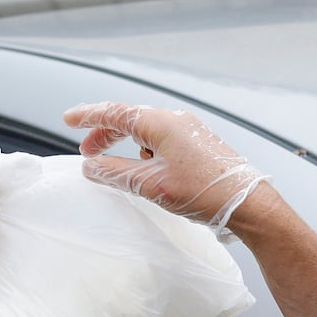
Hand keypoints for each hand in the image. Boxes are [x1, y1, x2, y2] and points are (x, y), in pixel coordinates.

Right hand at [64, 102, 268, 235]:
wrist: (247, 203)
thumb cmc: (205, 192)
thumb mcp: (151, 185)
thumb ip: (116, 173)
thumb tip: (91, 167)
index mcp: (163, 124)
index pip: (116, 112)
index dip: (89, 116)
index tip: (68, 120)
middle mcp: (176, 121)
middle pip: (131, 119)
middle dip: (106, 133)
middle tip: (88, 150)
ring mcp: (189, 131)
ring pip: (147, 131)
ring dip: (126, 144)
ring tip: (116, 167)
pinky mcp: (198, 145)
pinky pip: (162, 141)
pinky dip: (144, 151)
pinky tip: (145, 172)